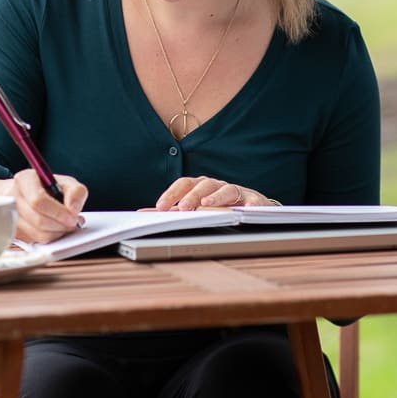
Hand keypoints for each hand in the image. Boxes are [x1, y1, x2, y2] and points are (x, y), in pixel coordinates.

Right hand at [0, 170, 87, 243]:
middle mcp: (12, 197)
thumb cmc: (48, 188)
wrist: (28, 195)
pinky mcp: (13, 232)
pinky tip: (55, 229)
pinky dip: (50, 237)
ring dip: (57, 233)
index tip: (72, 217)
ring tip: (65, 225)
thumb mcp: (66, 182)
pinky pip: (35, 241)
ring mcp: (9, 216)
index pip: (38, 200)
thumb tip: (73, 209)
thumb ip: (76, 192)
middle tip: (73, 223)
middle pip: (38, 220)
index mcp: (25, 180)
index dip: (58, 212)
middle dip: (61, 225)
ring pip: (37, 234)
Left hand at [155, 176, 278, 209]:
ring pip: (225, 189)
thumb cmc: (216, 207)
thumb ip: (171, 210)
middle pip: (202, 186)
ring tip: (207, 205)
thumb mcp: (194, 209)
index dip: (171, 194)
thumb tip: (143, 213)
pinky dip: (250, 204)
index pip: (184, 184)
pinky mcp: (254, 199)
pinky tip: (246, 210)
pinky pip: (252, 200)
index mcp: (200, 186)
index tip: (159, 207)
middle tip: (183, 208)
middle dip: (191, 196)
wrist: (249, 207)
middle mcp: (216, 185)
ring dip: (216, 197)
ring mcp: (235, 190)